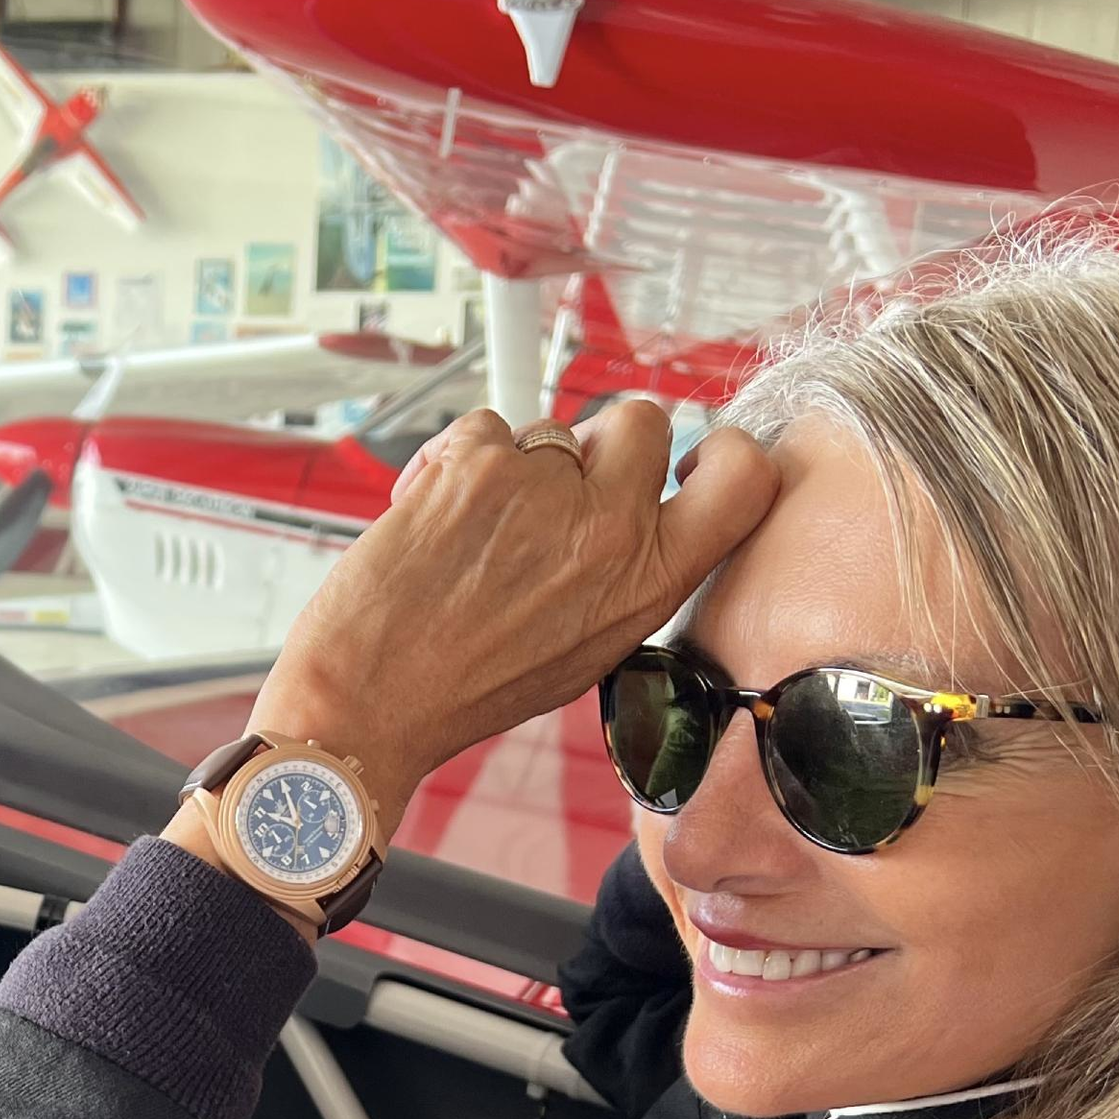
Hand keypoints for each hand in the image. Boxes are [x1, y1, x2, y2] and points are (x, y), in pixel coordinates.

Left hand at [246, 402, 776, 830]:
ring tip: (481, 534)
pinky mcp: (478, 463)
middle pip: (641, 420)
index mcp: (650, 584)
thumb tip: (637, 503)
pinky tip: (442, 519)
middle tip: (558, 492)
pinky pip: (486, 429)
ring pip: (551, 429)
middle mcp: (610, 530)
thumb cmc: (470, 684)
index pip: (746, 481)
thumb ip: (630, 571)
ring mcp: (544, 488)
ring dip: (520, 464)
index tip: (694, 459)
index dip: (725, 452)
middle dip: (600, 443)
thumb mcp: (589, 646)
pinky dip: (462, 463)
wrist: (373, 698)